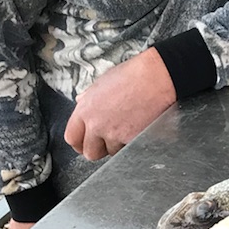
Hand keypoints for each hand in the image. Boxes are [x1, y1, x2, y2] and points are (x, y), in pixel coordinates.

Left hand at [64, 48, 176, 162]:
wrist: (157, 78)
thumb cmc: (132, 76)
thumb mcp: (102, 82)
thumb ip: (88, 98)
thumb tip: (81, 102)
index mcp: (85, 109)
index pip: (72, 138)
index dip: (79, 142)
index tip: (86, 142)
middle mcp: (96, 124)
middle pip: (90, 153)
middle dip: (98, 149)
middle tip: (107, 140)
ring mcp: (114, 134)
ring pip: (111, 153)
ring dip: (118, 145)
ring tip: (128, 128)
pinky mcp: (132, 140)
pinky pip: (129, 150)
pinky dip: (133, 143)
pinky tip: (139, 129)